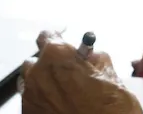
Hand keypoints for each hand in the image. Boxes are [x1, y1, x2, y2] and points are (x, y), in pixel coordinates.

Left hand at [19, 31, 142, 113]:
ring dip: (42, 83)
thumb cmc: (112, 109)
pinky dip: (41, 102)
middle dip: (49, 65)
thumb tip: (90, 57)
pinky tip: (58, 108)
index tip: (62, 42)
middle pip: (36, 61)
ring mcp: (30, 97)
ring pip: (29, 82)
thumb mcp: (112, 77)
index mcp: (58, 56)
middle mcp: (38, 73)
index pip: (47, 36)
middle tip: (67, 74)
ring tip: (61, 94)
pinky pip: (31, 102)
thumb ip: (96, 60)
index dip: (57, 38)